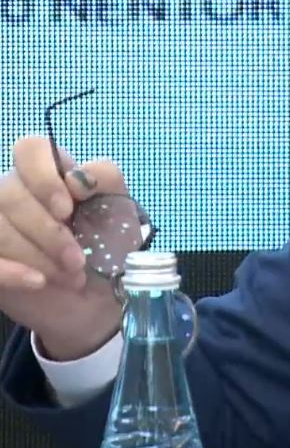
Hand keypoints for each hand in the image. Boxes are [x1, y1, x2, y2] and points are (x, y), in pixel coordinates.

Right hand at [0, 136, 128, 359]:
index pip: (29, 149)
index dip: (43, 177)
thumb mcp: (120, 210)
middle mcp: (14, 193)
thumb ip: (104, 178)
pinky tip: (37, 282)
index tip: (68, 209)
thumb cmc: (109, 248)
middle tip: (78, 260)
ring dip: (36, 255)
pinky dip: (11, 271)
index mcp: (49, 174)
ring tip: (71, 276)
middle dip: (48, 232)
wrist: (101, 299)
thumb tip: (77, 179)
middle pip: (9, 193)